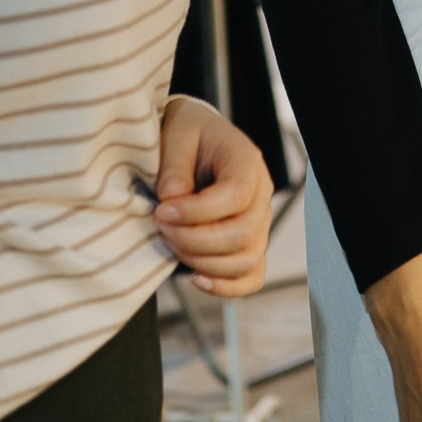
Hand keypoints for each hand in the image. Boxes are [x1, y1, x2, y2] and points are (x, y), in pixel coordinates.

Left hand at [153, 96, 272, 294]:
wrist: (192, 140)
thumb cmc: (185, 134)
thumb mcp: (176, 135)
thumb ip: (174, 166)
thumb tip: (172, 199)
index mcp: (246, 161)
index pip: (238, 194)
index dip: (198, 211)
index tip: (163, 209)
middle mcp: (261, 193)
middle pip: (243, 234)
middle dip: (194, 239)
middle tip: (160, 224)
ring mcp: (259, 222)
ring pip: (245, 260)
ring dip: (201, 261)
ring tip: (169, 242)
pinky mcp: (248, 244)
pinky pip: (251, 277)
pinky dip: (226, 287)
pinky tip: (196, 279)